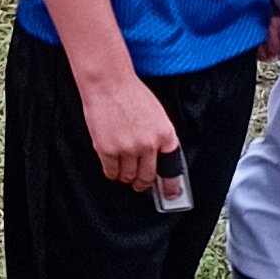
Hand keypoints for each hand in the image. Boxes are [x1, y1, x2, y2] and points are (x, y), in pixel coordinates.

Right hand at [75, 60, 173, 193]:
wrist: (108, 83)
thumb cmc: (131, 95)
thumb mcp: (157, 116)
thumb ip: (159, 139)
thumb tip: (158, 161)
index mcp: (165, 135)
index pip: (171, 169)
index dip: (170, 186)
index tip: (169, 195)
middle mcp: (149, 144)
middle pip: (146, 177)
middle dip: (142, 184)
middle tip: (139, 184)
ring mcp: (128, 148)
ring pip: (127, 176)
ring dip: (125, 177)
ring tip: (123, 169)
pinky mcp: (108, 149)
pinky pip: (111, 172)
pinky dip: (111, 172)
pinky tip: (112, 164)